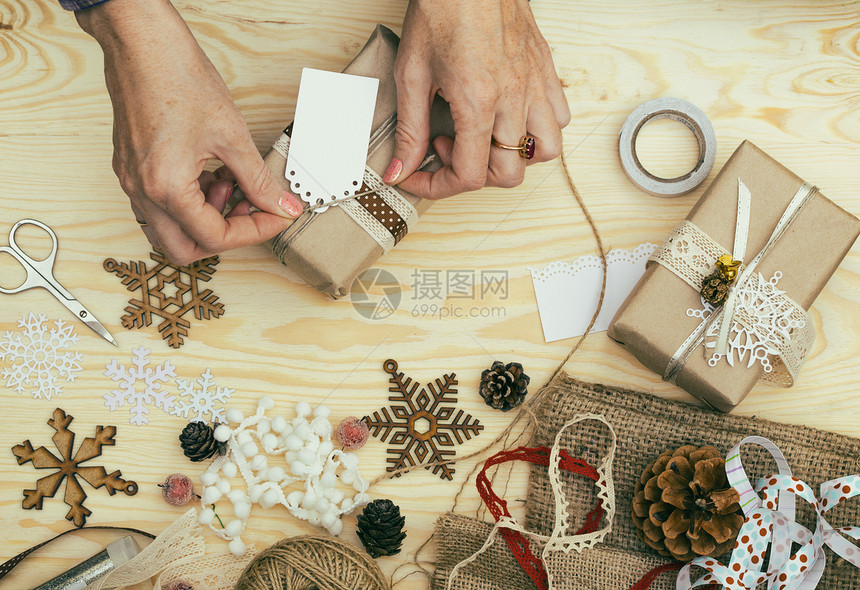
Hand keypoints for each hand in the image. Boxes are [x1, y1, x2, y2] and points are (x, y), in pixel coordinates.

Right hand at [76, 0, 301, 264]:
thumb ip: (259, 181)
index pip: (214, 238)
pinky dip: (191, 201)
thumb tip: (281, 206)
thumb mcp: (231, 136)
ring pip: (172, 229)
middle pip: (186, 249)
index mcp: (165, 188)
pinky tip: (213, 175)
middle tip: (252, 212)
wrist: (141, 43)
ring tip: (233, 185)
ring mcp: (133, 181)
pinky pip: (162, 205)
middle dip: (225, 236)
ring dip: (207, 218)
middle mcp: (142, 191)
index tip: (277, 216)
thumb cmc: (176, 78)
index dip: (254, 231)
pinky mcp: (132, 169)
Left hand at [387, 0, 569, 199]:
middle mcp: (514, 97)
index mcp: (478, 101)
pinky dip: (537, 130)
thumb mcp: (411, 73)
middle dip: (474, 174)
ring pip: (545, 151)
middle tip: (447, 147)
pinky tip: (509, 116)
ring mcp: (535, 84)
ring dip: (515, 157)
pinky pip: (559, 118)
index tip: (418, 177)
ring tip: (485, 138)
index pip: (469, 175)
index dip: (438, 187)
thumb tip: (401, 167)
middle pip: (509, 173)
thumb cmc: (443, 9)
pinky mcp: (545, 70)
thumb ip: (409, 129)